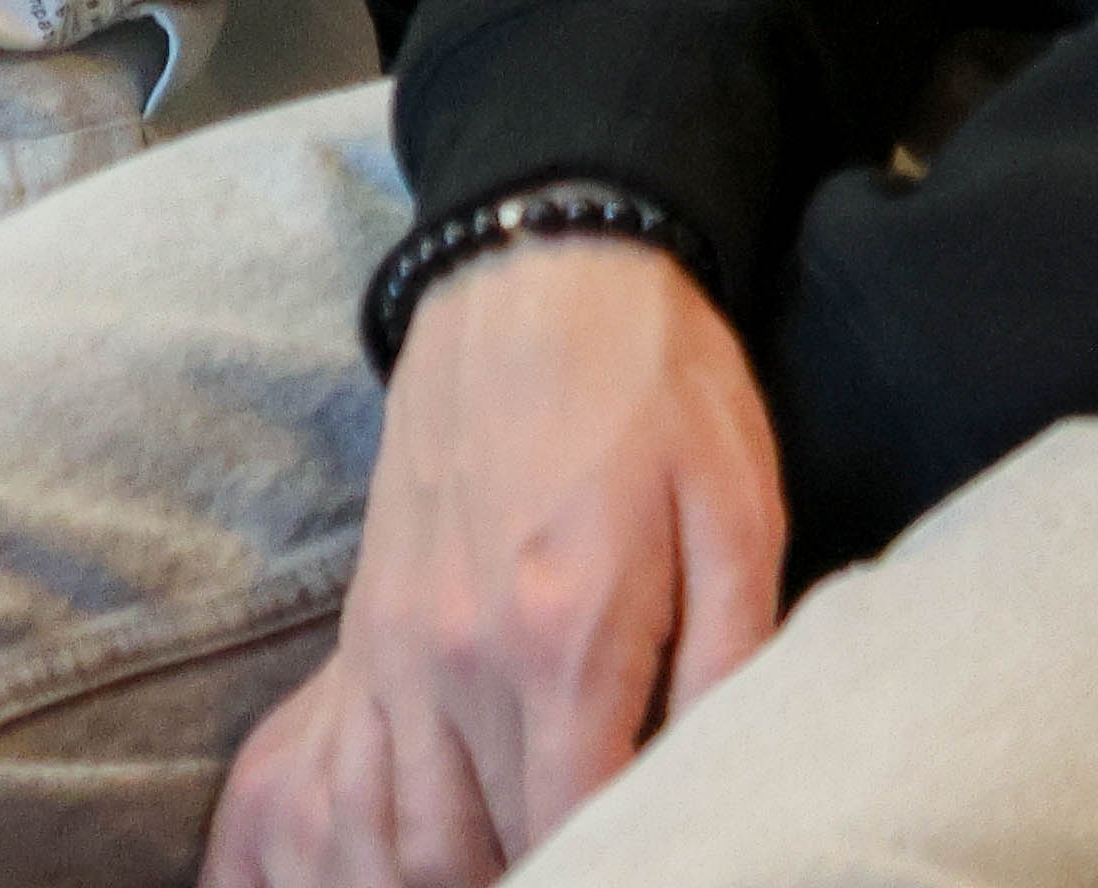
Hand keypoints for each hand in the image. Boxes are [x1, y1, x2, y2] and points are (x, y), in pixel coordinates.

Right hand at [200, 240, 783, 887]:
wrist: (531, 270)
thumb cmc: (653, 384)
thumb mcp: (739, 510)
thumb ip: (738, 660)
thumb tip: (730, 777)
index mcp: (566, 632)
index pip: (577, 828)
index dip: (622, 866)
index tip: (663, 857)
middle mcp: (461, 652)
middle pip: (483, 849)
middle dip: (544, 871)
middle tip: (610, 854)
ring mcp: (401, 641)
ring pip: (406, 830)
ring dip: (468, 864)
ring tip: (538, 858)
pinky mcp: (372, 623)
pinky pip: (358, 770)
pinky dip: (399, 826)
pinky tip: (461, 833)